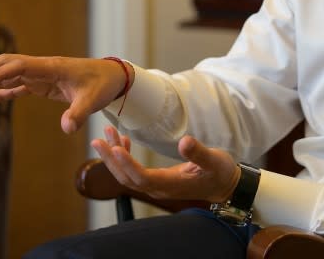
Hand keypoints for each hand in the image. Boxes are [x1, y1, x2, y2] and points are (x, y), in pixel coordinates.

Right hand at [0, 54, 128, 133]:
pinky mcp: (44, 85)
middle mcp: (43, 68)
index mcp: (52, 67)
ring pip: (8, 74)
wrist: (113, 78)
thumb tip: (67, 128)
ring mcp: (42, 76)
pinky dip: (1, 91)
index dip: (1, 73)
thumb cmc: (103, 85)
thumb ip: (79, 113)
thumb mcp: (93, 100)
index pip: (20, 66)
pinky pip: (18, 87)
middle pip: (7, 65)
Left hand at [92, 126, 240, 203]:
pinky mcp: (157, 181)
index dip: (127, 164)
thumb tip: (184, 141)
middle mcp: (159, 188)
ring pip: (128, 176)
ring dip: (114, 157)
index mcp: (171, 184)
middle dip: (111, 159)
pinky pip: (134, 173)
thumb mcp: (214, 160)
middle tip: (98, 140)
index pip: (142, 177)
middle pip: (127, 178)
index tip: (115, 148)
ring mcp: (157, 186)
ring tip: (106, 135)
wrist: (225, 186)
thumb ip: (199, 152)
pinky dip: (125, 158)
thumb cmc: (220, 172)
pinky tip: (122, 143)